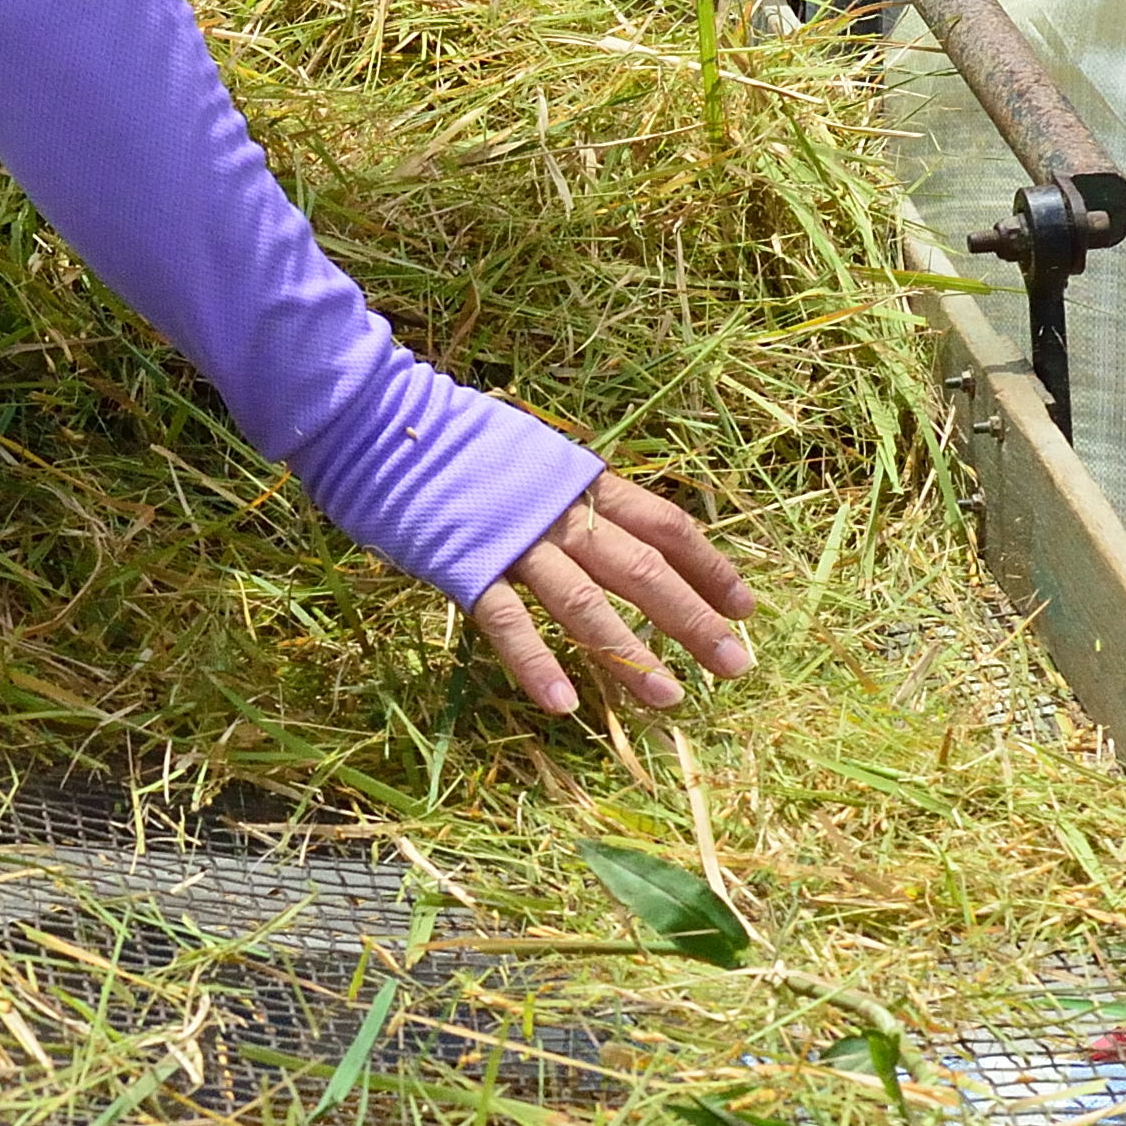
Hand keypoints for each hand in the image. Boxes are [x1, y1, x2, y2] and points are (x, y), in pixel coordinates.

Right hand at [463, 469, 752, 721]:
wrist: (379, 421)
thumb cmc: (454, 443)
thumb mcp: (533, 457)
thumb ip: (572, 495)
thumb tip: (613, 532)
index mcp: (582, 480)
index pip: (665, 524)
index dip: (710, 566)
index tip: (746, 607)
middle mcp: (560, 510)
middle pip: (644, 568)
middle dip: (694, 618)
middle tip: (735, 665)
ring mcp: (514, 539)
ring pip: (586, 600)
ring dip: (630, 652)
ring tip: (669, 698)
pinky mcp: (464, 564)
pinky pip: (507, 620)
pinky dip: (534, 661)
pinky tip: (562, 704)